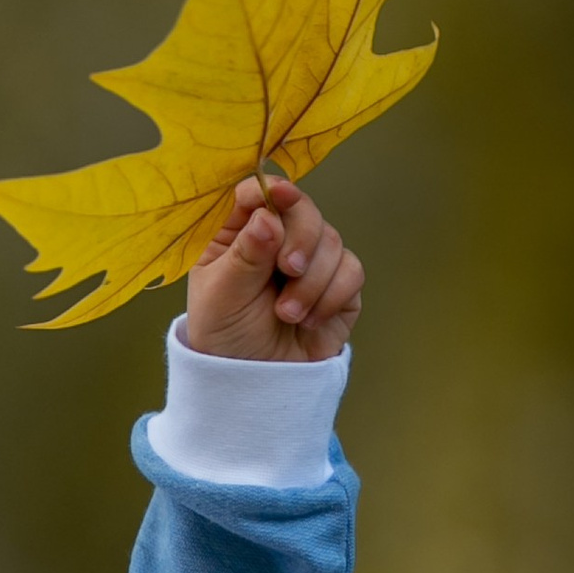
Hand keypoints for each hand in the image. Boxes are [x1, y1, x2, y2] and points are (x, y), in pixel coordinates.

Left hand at [184, 176, 362, 364]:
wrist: (255, 382)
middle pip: (304, 210)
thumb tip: (268, 216)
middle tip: (287, 271)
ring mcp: (311, 260)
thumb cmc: (227, 335)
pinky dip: (331, 296)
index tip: (281, 197)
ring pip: (331, 241)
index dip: (273, 190)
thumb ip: (245, 255)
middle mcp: (277, 239)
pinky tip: (309, 321)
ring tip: (287, 314)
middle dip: (301, 238)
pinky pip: (351, 272)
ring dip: (311, 281)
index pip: (259, 193)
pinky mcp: (339, 286)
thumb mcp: (222, 296)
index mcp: (239, 233)